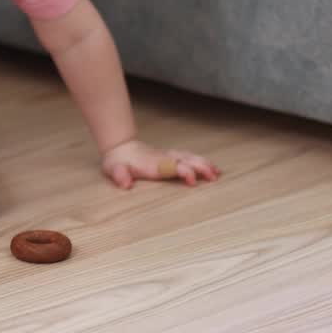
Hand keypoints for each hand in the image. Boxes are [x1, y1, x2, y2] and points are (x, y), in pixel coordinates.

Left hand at [101, 139, 219, 188]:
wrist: (121, 148)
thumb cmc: (118, 162)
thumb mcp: (113, 169)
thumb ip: (119, 175)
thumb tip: (125, 184)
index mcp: (153, 163)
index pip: (172, 166)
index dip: (182, 172)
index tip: (192, 180)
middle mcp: (164, 158)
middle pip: (186, 160)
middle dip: (200, 167)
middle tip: (214, 177)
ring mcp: (170, 156)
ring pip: (190, 158)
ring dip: (204, 164)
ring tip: (217, 173)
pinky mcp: (172, 157)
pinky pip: (190, 158)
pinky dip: (202, 162)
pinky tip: (213, 169)